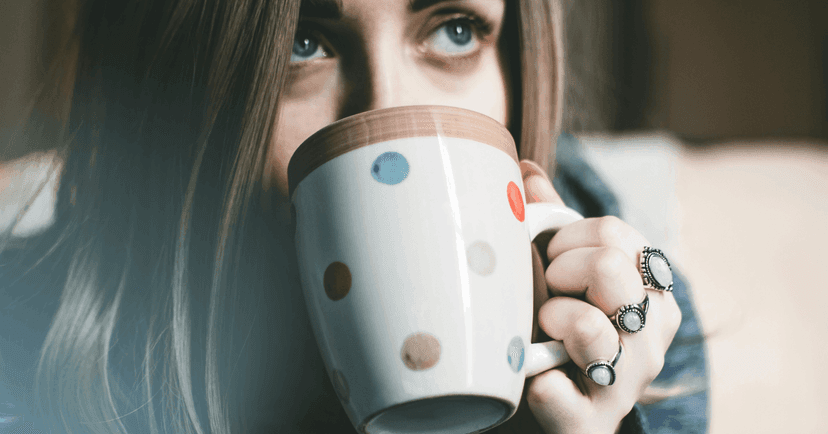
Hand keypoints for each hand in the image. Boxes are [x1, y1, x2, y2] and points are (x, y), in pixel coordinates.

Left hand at [502, 160, 681, 433]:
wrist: (558, 407)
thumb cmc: (562, 325)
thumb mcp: (562, 272)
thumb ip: (553, 223)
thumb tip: (526, 169)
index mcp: (652, 288)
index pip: (614, 235)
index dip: (567, 240)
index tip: (553, 259)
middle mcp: (652, 334)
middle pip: (608, 269)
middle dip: (559, 273)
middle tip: (548, 292)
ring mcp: (626, 382)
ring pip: (589, 328)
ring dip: (550, 321)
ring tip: (543, 331)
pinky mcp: (590, 423)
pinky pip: (555, 393)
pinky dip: (538, 385)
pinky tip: (536, 380)